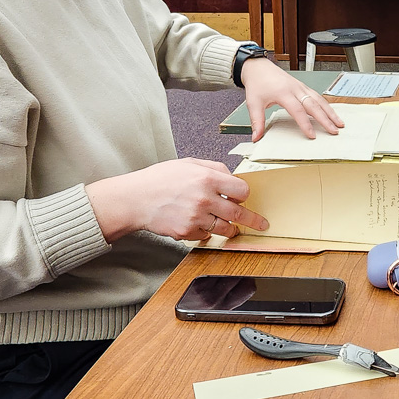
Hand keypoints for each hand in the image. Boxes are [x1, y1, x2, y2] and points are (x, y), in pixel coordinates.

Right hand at [86, 158, 268, 243]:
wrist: (136, 199)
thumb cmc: (160, 179)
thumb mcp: (189, 163)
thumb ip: (214, 168)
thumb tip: (233, 177)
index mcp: (207, 178)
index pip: (242, 190)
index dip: (244, 194)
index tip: (243, 197)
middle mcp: (204, 199)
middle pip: (239, 213)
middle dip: (253, 220)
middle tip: (262, 224)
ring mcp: (196, 218)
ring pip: (225, 228)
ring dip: (230, 228)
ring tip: (233, 228)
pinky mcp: (187, 232)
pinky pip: (206, 235)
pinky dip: (206, 231)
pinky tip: (198, 223)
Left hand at [239, 58, 344, 141]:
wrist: (258, 67)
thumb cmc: (257, 83)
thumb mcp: (253, 103)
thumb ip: (257, 121)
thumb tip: (256, 137)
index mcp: (284, 92)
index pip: (298, 110)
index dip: (305, 124)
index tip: (311, 135)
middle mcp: (295, 89)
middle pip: (314, 105)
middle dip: (326, 119)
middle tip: (334, 130)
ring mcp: (301, 87)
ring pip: (319, 100)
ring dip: (330, 112)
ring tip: (339, 123)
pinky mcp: (302, 87)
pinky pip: (317, 96)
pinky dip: (326, 105)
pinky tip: (331, 113)